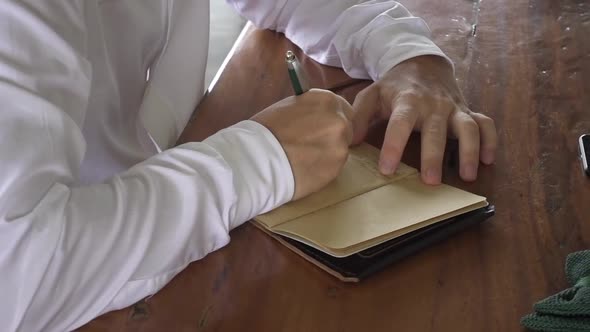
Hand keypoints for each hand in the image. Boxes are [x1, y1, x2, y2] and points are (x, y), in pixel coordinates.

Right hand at [251, 89, 352, 199]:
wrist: (256, 159)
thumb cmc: (265, 130)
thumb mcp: (289, 107)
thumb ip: (311, 110)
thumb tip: (318, 117)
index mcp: (326, 100)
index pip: (343, 108)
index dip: (332, 119)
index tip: (323, 127)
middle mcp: (339, 121)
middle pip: (347, 129)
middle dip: (333, 136)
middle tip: (314, 145)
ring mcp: (340, 146)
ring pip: (340, 149)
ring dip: (328, 154)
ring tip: (305, 159)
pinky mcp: (336, 170)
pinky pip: (334, 168)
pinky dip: (323, 169)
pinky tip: (305, 169)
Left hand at [352, 55, 496, 184]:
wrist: (422, 64)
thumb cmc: (394, 87)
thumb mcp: (371, 95)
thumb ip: (358, 116)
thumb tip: (349, 142)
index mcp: (407, 101)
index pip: (399, 124)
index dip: (393, 146)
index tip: (387, 169)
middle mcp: (433, 105)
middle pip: (435, 131)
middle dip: (434, 156)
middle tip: (430, 182)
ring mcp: (454, 108)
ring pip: (467, 128)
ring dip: (469, 151)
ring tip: (467, 176)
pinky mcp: (468, 111)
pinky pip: (485, 124)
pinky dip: (491, 140)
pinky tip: (489, 160)